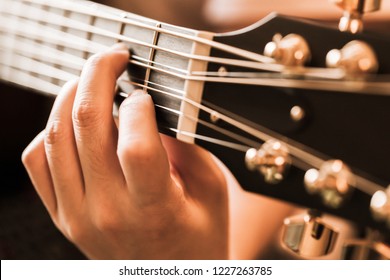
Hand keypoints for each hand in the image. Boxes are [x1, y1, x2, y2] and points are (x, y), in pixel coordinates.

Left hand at [22, 44, 227, 258]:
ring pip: (56, 137)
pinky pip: (38, 161)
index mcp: (154, 208)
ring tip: (91, 81)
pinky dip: (50, 131)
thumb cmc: (199, 233)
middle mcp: (108, 213)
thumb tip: (152, 106)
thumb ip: (184, 143)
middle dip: (99, 74)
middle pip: (88, 125)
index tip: (147, 93)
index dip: (139, 105)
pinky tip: (73, 122)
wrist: (173, 276)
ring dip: (72, 96)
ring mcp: (77, 216)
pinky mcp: (62, 216)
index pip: (135, 143)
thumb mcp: (210, 188)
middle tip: (114, 57)